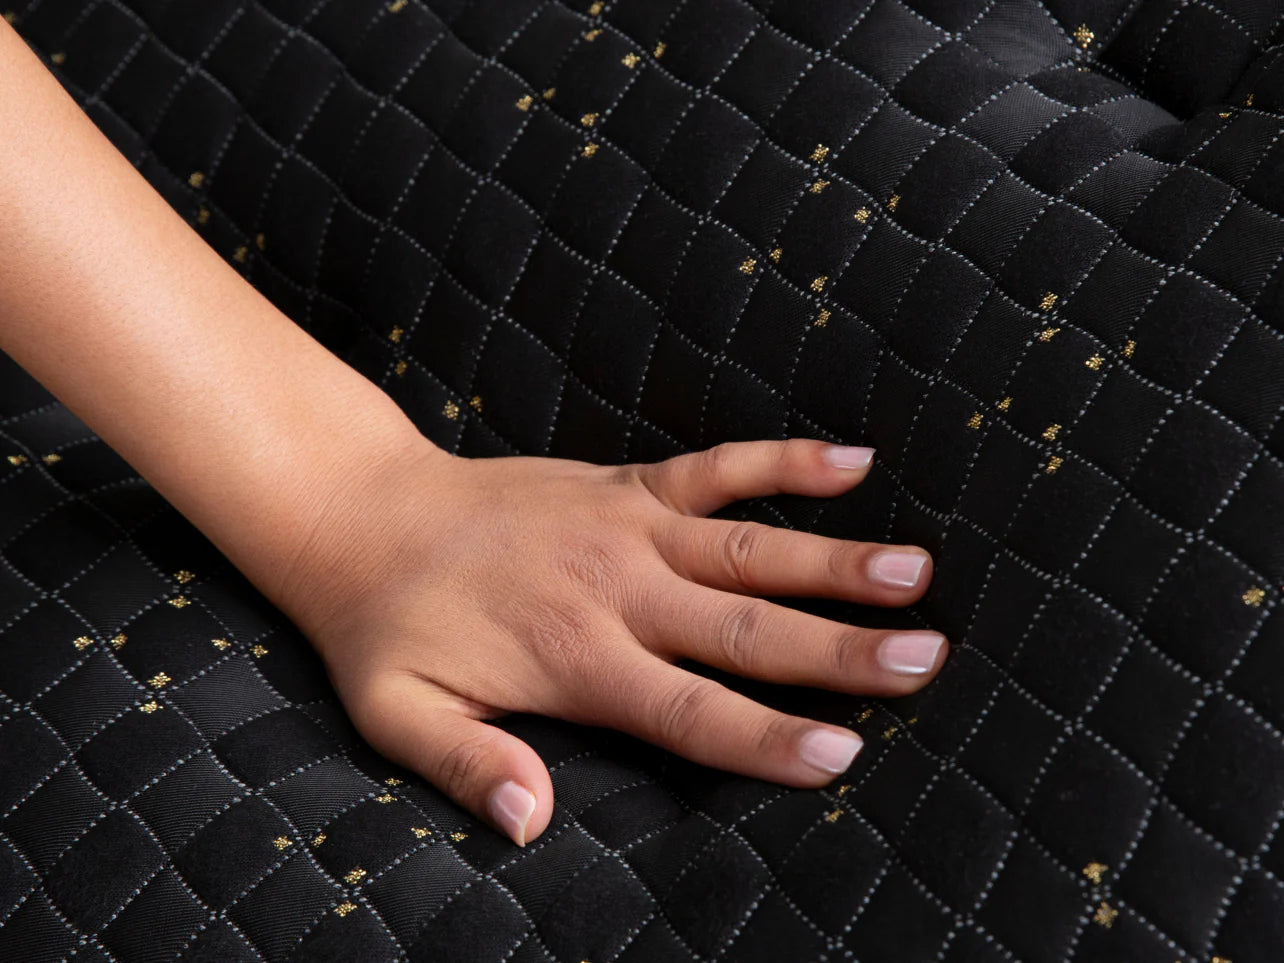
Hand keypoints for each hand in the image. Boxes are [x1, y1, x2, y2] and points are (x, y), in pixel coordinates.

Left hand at [283, 437, 946, 846]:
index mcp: (574, 656)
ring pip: (748, 547)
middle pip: (743, 627)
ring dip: (834, 559)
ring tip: (916, 573)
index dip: (766, 736)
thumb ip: (467, 766)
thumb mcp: (399, 713)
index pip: (688, 708)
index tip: (844, 753)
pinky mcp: (630, 482)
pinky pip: (718, 468)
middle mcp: (618, 589)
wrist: (366, 513)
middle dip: (837, 650)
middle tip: (924, 659)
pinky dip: (785, 462)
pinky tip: (855, 460)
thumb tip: (531, 824)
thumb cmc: (387, 625)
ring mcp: (630, 526)